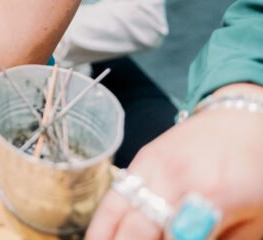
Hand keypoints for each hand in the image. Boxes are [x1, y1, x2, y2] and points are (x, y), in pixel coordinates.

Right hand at [87, 84, 262, 239]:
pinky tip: (101, 236)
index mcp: (212, 196)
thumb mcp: (252, 222)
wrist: (242, 120)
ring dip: (104, 236)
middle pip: (135, 230)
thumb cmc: (255, 173)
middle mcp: (175, 177)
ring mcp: (153, 163)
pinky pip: (114, 195)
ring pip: (114, 211)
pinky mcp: (142, 157)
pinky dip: (105, 220)